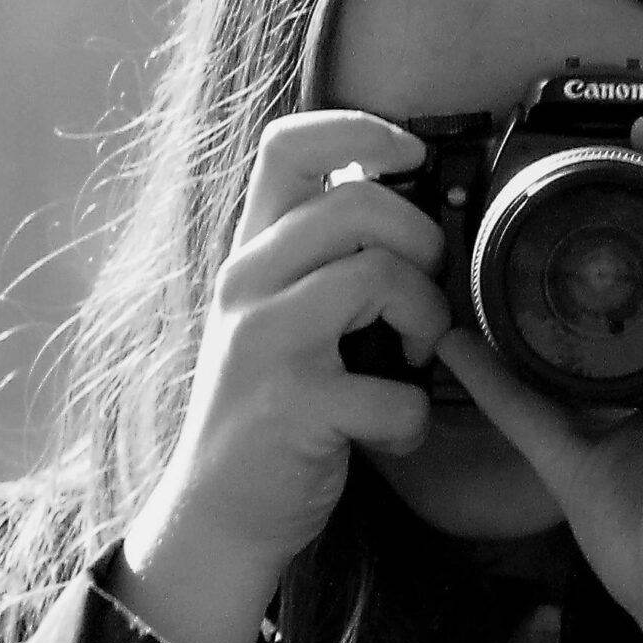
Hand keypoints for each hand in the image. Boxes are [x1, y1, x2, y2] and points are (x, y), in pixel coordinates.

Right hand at [115, 112, 449, 642]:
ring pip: (380, 277)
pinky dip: (411, 420)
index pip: (288, 144)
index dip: (360, 129)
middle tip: (424, 300)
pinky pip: (393, 391)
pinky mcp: (291, 407)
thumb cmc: (273, 404)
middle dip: (423, 245)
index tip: (410, 156)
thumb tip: (413, 194)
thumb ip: (325, 255)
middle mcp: (247, 282)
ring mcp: (264, 342)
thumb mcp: (280, 312)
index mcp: (253, 251)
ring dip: (426, 321)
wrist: (216, 514)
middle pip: (360, 204)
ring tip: (413, 359)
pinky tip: (389, 435)